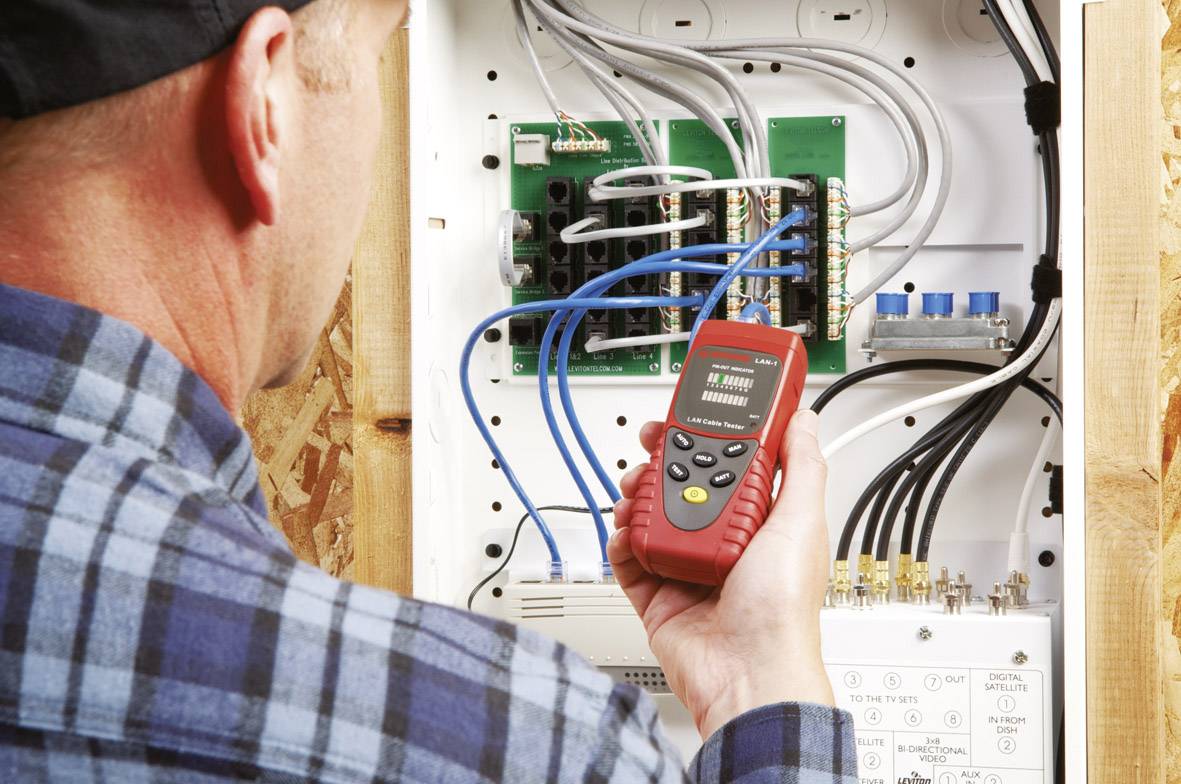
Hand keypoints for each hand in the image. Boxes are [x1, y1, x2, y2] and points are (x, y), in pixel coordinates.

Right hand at [608, 410, 834, 739]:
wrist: (747, 673)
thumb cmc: (783, 611)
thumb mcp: (802, 523)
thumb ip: (802, 467)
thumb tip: (805, 421)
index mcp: (762, 524)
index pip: (733, 468)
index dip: (711, 440)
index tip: (694, 417)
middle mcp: (725, 544)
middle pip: (686, 488)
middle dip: (663, 464)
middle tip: (651, 448)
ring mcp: (690, 570)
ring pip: (653, 519)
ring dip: (638, 498)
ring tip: (635, 493)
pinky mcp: (659, 597)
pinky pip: (630, 560)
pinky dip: (622, 541)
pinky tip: (626, 532)